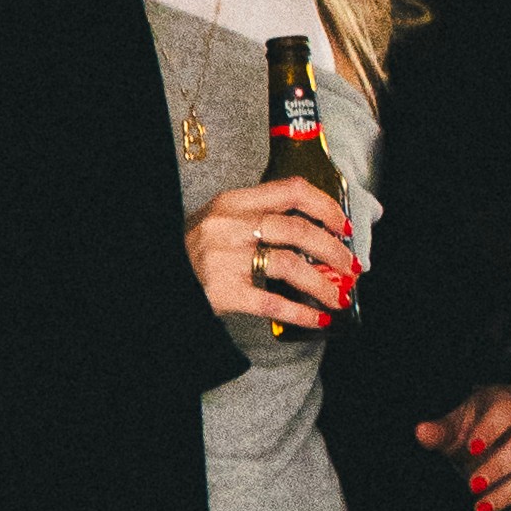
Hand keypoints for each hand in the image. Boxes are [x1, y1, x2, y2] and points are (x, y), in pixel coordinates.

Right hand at [183, 179, 355, 333]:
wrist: (160, 279)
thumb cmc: (195, 250)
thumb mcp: (221, 220)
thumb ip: (259, 216)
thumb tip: (317, 231)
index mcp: (233, 202)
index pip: (291, 190)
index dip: (325, 206)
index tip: (343, 225)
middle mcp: (230, 226)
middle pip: (297, 230)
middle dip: (333, 250)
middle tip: (350, 266)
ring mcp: (225, 259)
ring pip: (289, 265)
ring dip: (322, 284)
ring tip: (338, 297)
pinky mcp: (223, 291)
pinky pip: (271, 302)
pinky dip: (300, 313)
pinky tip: (317, 319)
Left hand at [419, 386, 510, 510]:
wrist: (476, 439)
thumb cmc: (464, 427)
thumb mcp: (449, 426)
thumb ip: (438, 430)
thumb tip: (421, 431)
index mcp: (505, 404)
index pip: (506, 411)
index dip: (492, 428)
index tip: (472, 447)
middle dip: (499, 466)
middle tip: (472, 484)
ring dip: (506, 494)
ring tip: (479, 510)